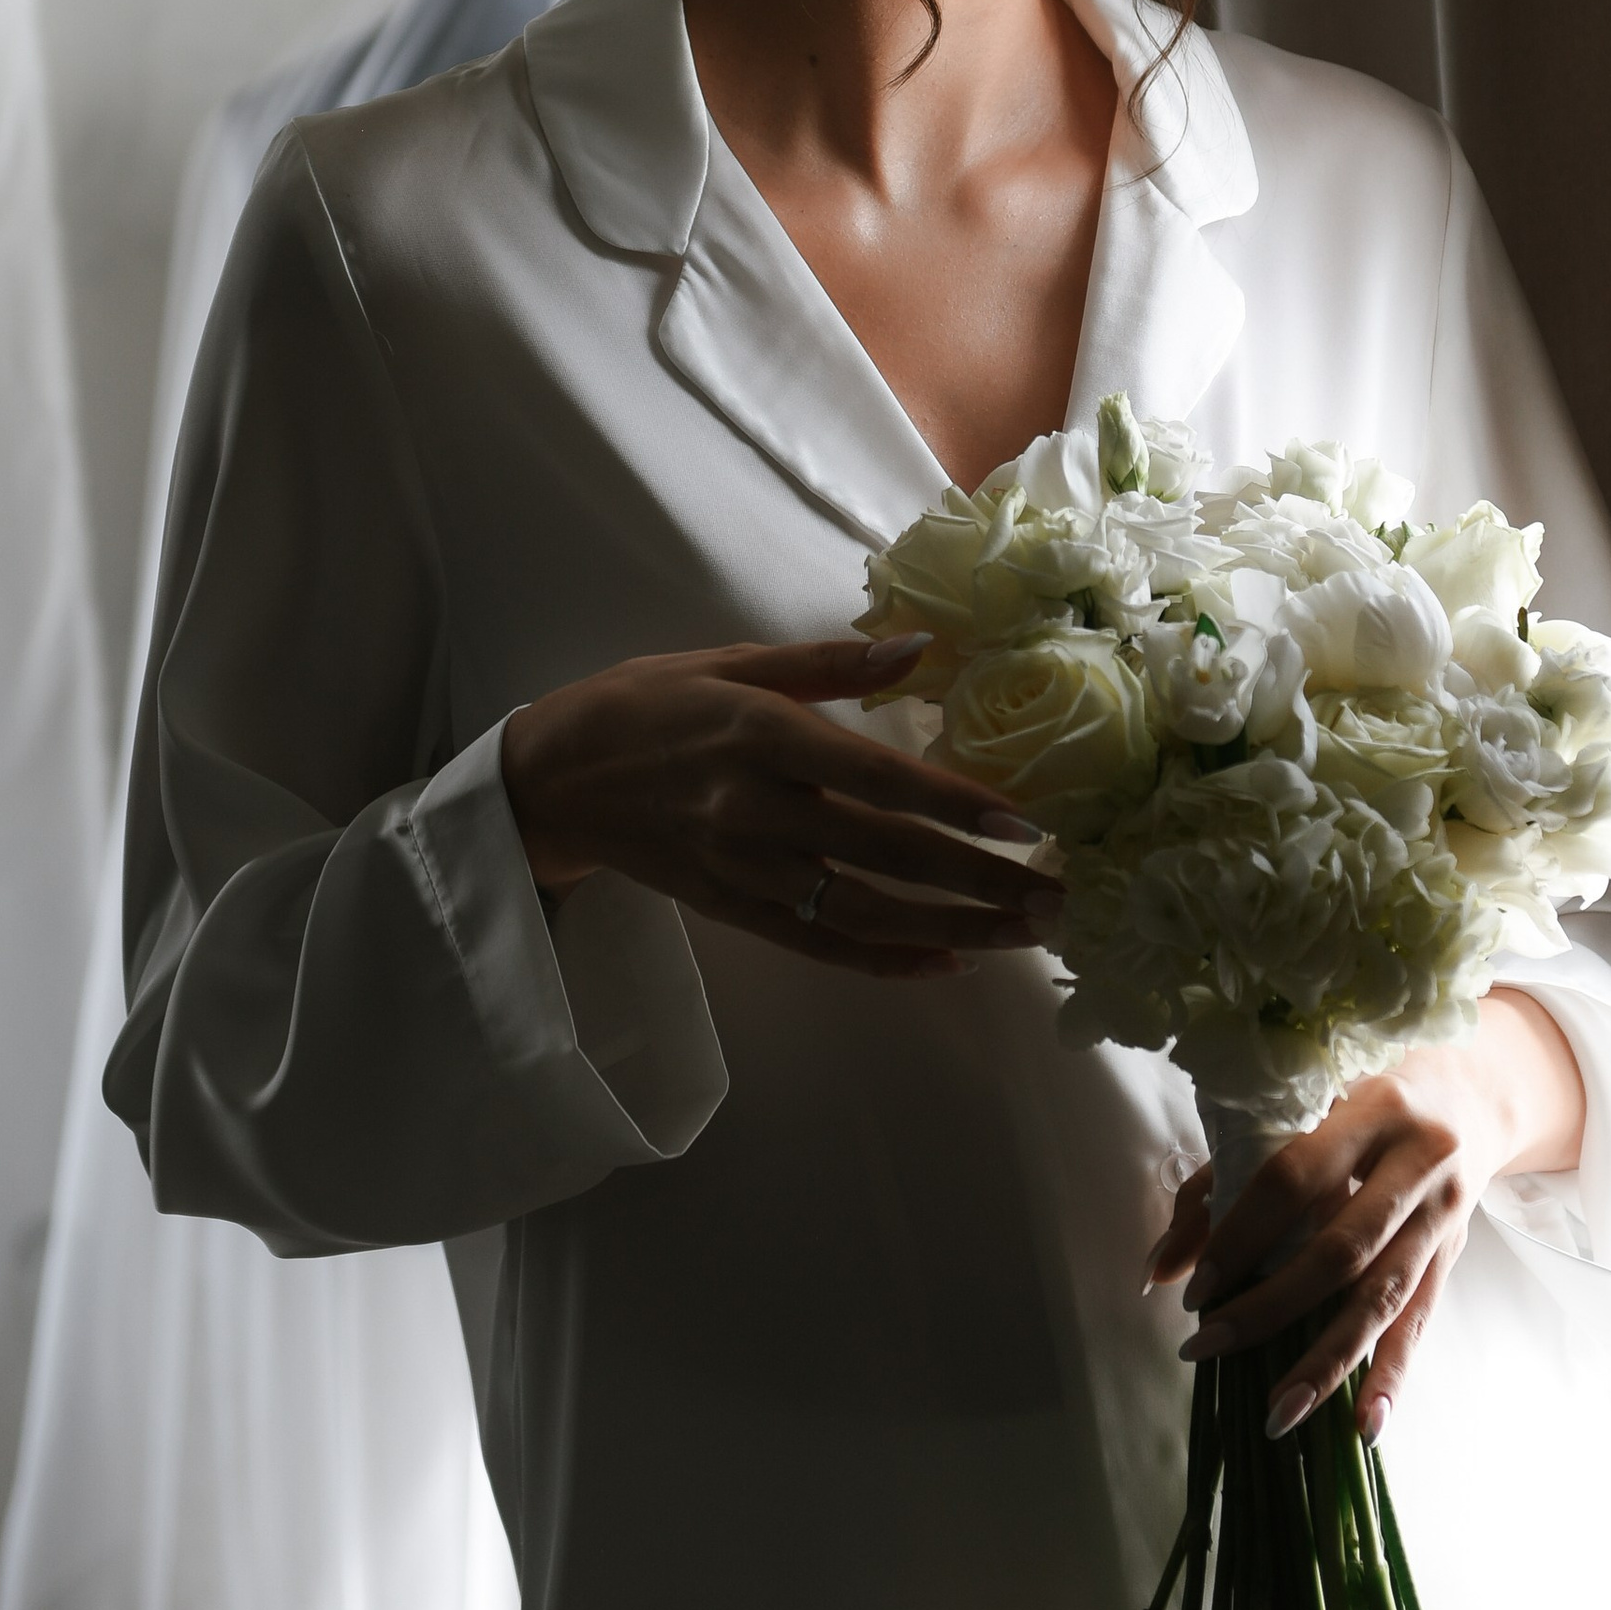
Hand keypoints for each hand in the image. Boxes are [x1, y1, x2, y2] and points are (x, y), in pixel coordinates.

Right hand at [500, 635, 1050, 979]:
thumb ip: (828, 662)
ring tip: (1023, 935)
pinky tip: (948, 962)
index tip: (1025, 825)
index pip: (876, 778)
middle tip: (1056, 897)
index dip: (953, 805)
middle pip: (886, 855)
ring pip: (863, 911)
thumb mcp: (732, 661)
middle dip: (979, 881)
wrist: (554, 779)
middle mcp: (756, 811)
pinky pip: (818, 944)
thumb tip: (918, 647)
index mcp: (762, 736)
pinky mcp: (731, 909)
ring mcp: (743, 869)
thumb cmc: (649, 704)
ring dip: (951, 927)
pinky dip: (886, 961)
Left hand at [1143, 990, 1585, 1441]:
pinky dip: (1391, 1376)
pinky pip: (1419, 1323)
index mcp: (1369, 1109)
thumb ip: (1222, 1181)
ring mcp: (1442, 1215)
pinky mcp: (1453, 1257)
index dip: (1242, 1235)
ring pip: (1381, 1298)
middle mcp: (1416, 1163)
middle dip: (1269, 1308)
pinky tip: (1364, 1425)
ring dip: (1326, 1361)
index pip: (1295, 1178)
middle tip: (1207, 1347)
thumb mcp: (1298, 1113)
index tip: (1196, 1287)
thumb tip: (1160, 1271)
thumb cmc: (1360, 1100)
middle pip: (1340, 1250)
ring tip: (1276, 1413)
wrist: (1470, 1095)